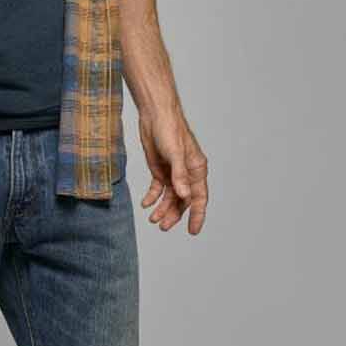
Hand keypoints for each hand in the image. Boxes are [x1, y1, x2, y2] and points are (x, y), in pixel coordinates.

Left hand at [137, 104, 208, 234]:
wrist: (154, 115)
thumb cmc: (170, 130)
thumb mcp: (175, 154)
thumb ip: (179, 175)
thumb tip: (184, 195)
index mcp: (196, 170)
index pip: (199, 197)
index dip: (197, 215)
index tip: (192, 231)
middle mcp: (186, 173)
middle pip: (182, 200)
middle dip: (174, 214)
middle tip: (162, 227)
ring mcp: (173, 172)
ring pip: (169, 197)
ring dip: (162, 209)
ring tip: (153, 219)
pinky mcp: (159, 169)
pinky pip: (157, 189)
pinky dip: (152, 197)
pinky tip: (145, 204)